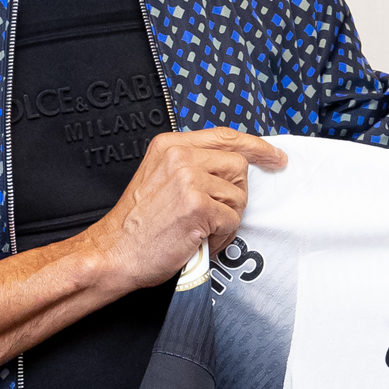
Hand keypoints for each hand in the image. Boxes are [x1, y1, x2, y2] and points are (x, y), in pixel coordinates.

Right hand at [89, 130, 285, 288]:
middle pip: (238, 167)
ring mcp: (189, 179)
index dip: (256, 146)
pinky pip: (231, 221)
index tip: (275, 157)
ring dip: (226, 220)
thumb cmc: (136, 225)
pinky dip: (220, 238)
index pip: (225, 136)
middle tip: (215, 216)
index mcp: (170, 145)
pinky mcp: (198, 206)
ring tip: (201, 231)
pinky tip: (199, 241)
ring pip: (238, 197)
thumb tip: (232, 170)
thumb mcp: (159, 178)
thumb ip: (191, 166)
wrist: (113, 252)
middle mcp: (180, 156)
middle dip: (235, 196)